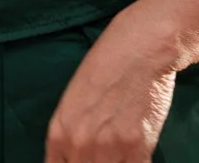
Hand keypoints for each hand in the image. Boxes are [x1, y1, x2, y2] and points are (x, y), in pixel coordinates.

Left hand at [46, 16, 176, 161]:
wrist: (140, 47)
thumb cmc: (107, 66)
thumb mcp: (73, 101)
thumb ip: (70, 135)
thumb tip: (74, 158)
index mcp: (58, 132)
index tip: (85, 159)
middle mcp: (78, 142)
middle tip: (107, 151)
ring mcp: (107, 146)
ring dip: (116, 162)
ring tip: (122, 148)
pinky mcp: (136, 146)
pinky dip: (136, 162)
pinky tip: (137, 150)